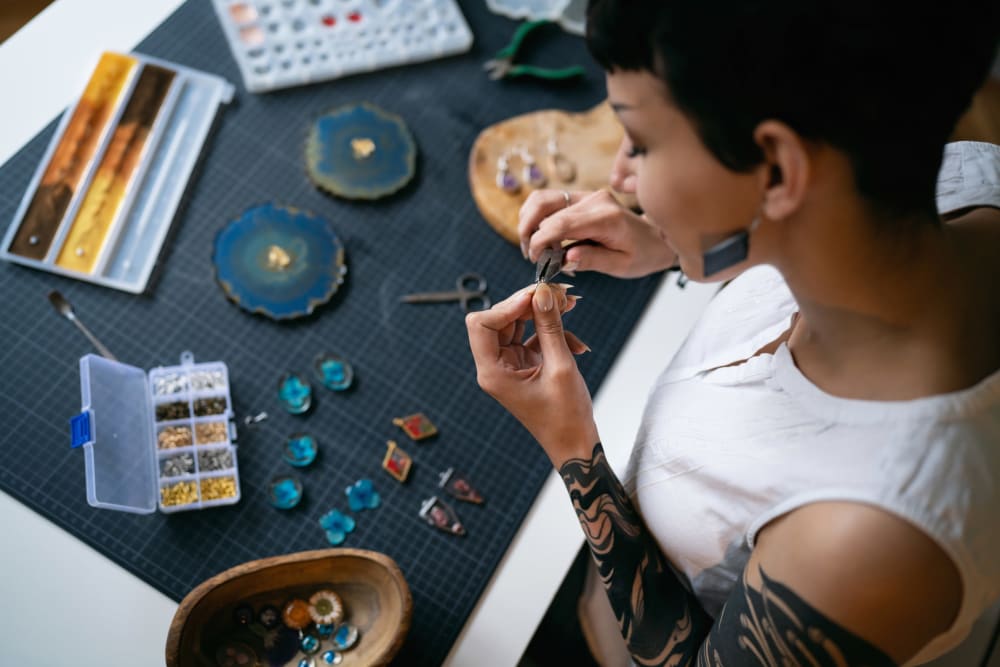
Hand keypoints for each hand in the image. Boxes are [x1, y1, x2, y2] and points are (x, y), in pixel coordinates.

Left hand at [466, 283, 598, 465]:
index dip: (507, 305)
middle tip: (558, 294)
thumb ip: (550, 327)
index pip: (482, 324)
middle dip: (529, 304)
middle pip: (500, 319)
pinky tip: (577, 342)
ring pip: (519, 325)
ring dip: (544, 314)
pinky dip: (554, 333)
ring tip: (570, 305)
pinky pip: (534, 337)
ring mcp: (510, 365)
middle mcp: (496, 367)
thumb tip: (543, 294)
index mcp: (492, 372)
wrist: (575, 444)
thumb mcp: (560, 366)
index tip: (536, 295)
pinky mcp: (526, 365)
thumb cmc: (565, 417)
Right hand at [518, 189, 676, 278]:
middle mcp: (594, 199)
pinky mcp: (582, 196)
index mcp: (606, 218)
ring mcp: (587, 194)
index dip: (540, 241)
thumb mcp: (621, 266)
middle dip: (530, 233)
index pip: (561, 224)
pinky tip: (539, 235)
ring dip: (528, 221)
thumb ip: (593, 261)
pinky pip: (549, 200)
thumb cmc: (642, 254)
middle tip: (531, 256)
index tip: (535, 260)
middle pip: (545, 206)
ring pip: (542, 198)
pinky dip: (536, 216)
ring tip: (531, 246)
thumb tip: (565, 259)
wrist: (656, 237)